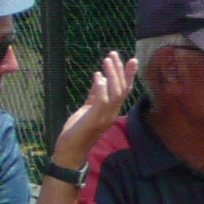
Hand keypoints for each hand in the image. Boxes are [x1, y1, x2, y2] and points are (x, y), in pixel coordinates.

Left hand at [55, 52, 135, 167]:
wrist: (71, 149)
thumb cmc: (78, 130)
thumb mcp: (87, 109)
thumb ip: (94, 95)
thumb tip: (99, 79)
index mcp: (112, 110)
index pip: (125, 90)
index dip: (129, 75)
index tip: (132, 60)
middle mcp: (113, 113)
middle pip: (122, 89)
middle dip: (120, 70)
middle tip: (114, 54)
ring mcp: (105, 117)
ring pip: (115, 93)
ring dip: (112, 75)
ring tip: (107, 60)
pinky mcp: (96, 119)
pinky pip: (102, 101)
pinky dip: (101, 87)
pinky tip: (97, 76)